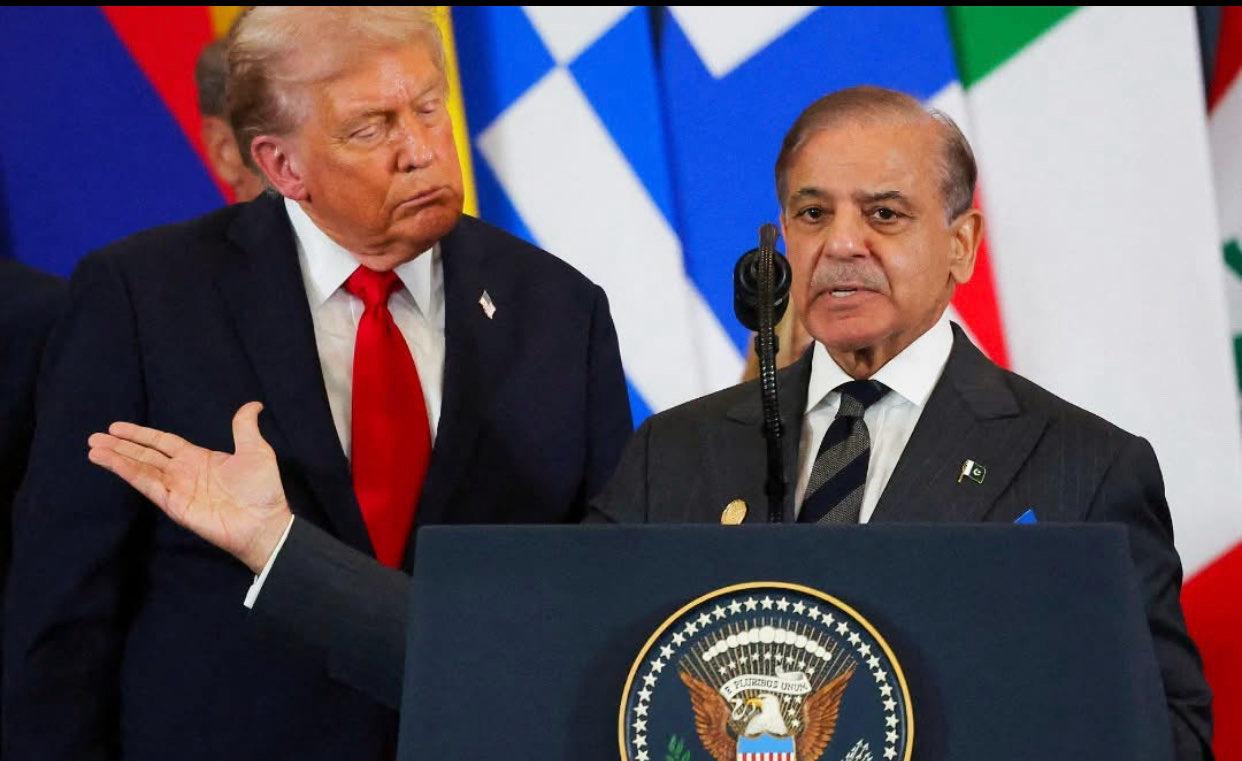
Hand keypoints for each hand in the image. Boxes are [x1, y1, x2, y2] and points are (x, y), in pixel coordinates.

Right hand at [88, 402, 292, 572]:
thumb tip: (254, 404)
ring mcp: (176, 488)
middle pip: (145, 454)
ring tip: (93, 448)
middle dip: (121, 445)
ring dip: (117, 458)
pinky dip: (127, 472)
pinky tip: (110, 462)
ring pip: (140, 468)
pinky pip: (147, 484)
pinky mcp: (173, 504)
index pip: (162, 442)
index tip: (116, 427)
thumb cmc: (262, 489)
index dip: (141, 434)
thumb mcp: (256, 450)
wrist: (263, 521)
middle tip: (95, 436)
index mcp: (198, 458)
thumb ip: (245, 427)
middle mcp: (183, 472)